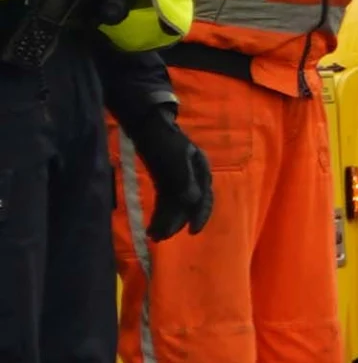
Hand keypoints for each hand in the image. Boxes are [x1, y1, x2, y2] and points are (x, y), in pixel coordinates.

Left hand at [133, 118, 212, 239]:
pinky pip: (165, 200)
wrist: (147, 125)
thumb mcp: (176, 158)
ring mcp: (179, 179)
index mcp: (202, 171)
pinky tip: (153, 223)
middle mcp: (193, 178)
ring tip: (153, 235)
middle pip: (187, 205)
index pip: (205, 199)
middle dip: (175, 223)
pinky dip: (160, 212)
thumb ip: (184, 180)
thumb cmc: (164, 139)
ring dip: (166, 221)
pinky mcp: (165, 179)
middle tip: (161, 238)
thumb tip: (191, 201)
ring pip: (175, 205)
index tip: (192, 232)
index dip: (199, 216)